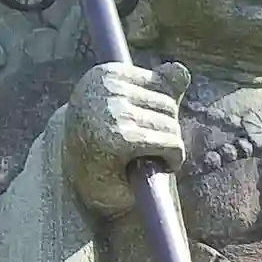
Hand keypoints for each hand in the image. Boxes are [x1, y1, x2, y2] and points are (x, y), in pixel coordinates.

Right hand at [64, 61, 188, 214]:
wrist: (80, 192)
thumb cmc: (105, 150)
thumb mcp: (131, 112)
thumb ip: (157, 89)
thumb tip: (181, 69)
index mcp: (103, 75)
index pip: (161, 84)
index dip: (158, 114)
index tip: (135, 129)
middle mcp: (103, 87)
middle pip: (168, 104)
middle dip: (164, 131)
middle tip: (140, 151)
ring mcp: (110, 111)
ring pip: (172, 126)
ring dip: (168, 148)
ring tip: (143, 160)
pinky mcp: (120, 138)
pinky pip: (171, 144)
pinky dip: (172, 160)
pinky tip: (152, 168)